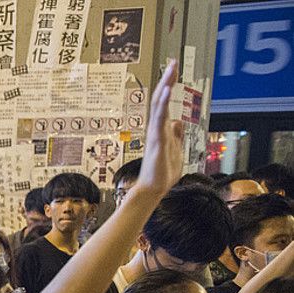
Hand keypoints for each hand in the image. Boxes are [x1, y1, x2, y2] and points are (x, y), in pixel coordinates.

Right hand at [131, 60, 183, 200]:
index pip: (165, 102)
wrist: (153, 189)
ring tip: (170, 70)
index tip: (173, 70)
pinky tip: (166, 92)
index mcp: (161, 129)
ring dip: (165, 87)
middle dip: (167, 80)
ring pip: (159, 105)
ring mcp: (155, 133)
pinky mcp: (157, 140)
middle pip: (161, 99)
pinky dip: (163, 104)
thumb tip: (178, 122)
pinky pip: (159, 119)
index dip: (169, 85)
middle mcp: (156, 128)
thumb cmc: (162, 173)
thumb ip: (176, 135)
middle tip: (172, 62)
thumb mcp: (175, 149)